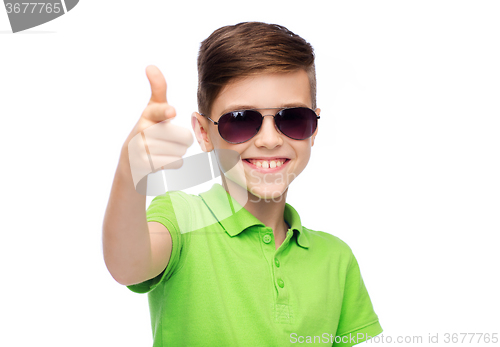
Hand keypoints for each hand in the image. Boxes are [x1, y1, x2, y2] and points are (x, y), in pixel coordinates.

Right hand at [125, 65, 193, 192]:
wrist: (130, 160)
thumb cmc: (149, 130)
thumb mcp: (152, 109)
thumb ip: (158, 89)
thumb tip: (150, 66)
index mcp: (148, 115)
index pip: (159, 111)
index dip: (165, 111)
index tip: (171, 111)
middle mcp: (143, 131)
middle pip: (183, 137)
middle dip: (183, 140)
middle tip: (171, 139)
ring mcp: (142, 149)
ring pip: (180, 151)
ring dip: (177, 152)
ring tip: (163, 150)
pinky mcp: (145, 165)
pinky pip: (175, 163)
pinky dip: (173, 163)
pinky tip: (161, 160)